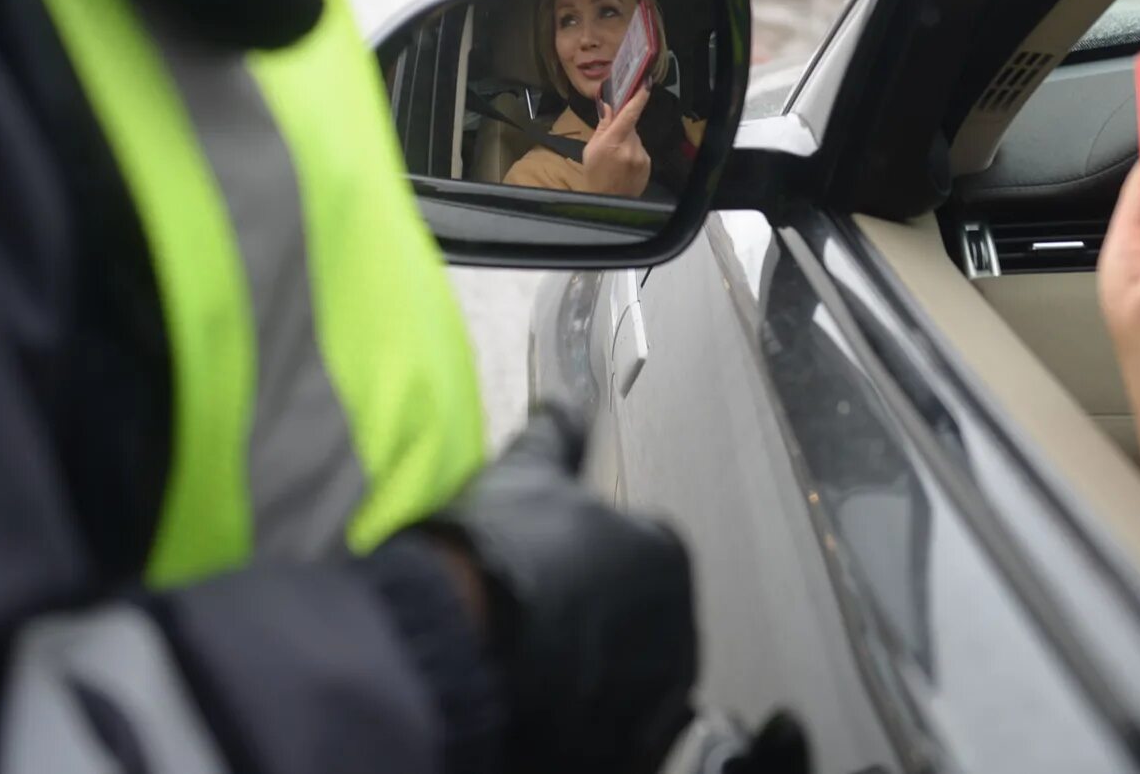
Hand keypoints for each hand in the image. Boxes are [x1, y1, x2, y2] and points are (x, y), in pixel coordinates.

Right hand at [436, 404, 696, 773]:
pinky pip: (617, 734)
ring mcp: (658, 699)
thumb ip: (555, 437)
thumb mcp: (522, 477)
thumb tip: (566, 401)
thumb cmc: (496, 551)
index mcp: (665, 555)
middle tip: (535, 623)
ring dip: (596, 675)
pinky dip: (588, 724)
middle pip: (640, 622)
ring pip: (630, 681)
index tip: (545, 576)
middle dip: (598, 622)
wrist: (460, 648)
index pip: (640, 555)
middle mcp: (679, 629)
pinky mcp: (631, 752)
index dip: (587, 565)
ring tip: (532, 669)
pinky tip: (540, 711)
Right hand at [584, 86, 653, 197]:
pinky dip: (633, 152)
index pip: (629, 114)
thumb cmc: (594, 176)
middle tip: (611, 141)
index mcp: (613, 142)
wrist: (608, 203)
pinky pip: (640, 150)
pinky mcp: (648, 164)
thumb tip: (609, 106)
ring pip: (636, 138)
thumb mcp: (591, 149)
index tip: (645, 84)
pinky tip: (624, 165)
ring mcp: (641, 157)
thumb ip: (603, 127)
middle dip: (623, 128)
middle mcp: (631, 148)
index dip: (638, 98)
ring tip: (616, 158)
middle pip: (631, 126)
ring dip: (628, 142)